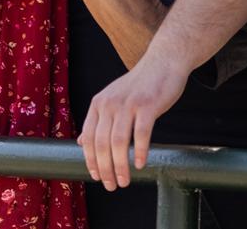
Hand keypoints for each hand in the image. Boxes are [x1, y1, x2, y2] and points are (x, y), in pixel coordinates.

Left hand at [78, 51, 190, 188]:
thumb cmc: (140, 84)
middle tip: (112, 185)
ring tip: (125, 180)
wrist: (164, 61)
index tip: (96, 177)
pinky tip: (140, 164)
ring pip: (119, 142)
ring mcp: (129, 103)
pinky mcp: (148, 104)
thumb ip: (98, 120)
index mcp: (99, 103)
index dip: (91, 161)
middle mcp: (110, 103)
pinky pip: (141, 133)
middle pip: (102, 143)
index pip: (88, 138)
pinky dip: (139, 151)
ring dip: (121, 166)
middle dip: (105, 169)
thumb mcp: (113, 98)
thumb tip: (82, 142)